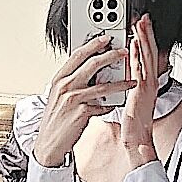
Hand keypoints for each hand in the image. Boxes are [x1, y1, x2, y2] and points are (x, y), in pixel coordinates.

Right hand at [33, 37, 115, 167]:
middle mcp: (65, 86)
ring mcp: (74, 99)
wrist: (48, 143)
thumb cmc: (56, 120)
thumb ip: (71, 82)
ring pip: (103, 85)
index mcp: (59, 79)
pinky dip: (113, 104)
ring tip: (132, 81)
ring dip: (121, 82)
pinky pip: (103, 105)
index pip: (78, 55)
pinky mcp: (83, 113)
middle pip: (92, 64)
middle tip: (124, 52)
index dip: (93, 44)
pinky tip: (119, 103)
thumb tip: (88, 71)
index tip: (106, 38)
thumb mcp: (58, 95)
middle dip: (111, 55)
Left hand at [120, 15, 159, 159]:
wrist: (137, 141)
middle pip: (149, 52)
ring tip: (139, 24)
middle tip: (142, 18)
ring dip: (143, 39)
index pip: (145, 57)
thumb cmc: (134, 125)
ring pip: (146, 57)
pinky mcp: (141, 92)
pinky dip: (137, 56)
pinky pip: (139, 70)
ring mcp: (146, 86)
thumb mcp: (131, 100)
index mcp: (145, 84)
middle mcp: (148, 83)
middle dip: (145, 34)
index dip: (144, 40)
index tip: (140, 27)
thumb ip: (130, 86)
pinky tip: (133, 45)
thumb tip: (124, 77)